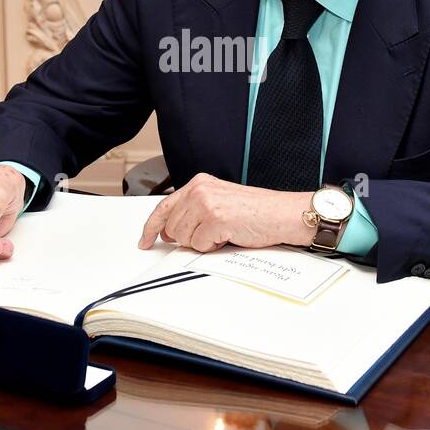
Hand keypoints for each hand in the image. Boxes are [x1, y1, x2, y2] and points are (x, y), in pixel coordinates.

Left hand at [138, 173, 314, 252]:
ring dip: (201, 243)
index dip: (151, 227)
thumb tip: (171, 232)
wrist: (284, 214)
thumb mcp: (220, 202)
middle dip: (186, 238)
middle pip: (171, 227)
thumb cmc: (258, 211)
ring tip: (223, 233)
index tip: (145, 240)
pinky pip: (199, 245)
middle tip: (211, 235)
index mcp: (199, 183)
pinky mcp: (215, 219)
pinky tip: (228, 236)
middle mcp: (199, 190)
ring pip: (182, 238)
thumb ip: (194, 211)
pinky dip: (213, 247)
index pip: (164, 206)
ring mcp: (206, 204)